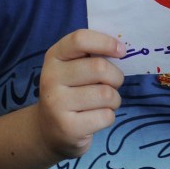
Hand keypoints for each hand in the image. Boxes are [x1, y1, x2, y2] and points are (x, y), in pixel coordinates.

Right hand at [36, 29, 125, 158]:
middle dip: (116, 77)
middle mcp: (51, 78)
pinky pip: (106, 116)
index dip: (105, 42)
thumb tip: (122, 49)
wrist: (47, 129)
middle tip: (112, 84)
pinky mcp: (68, 127)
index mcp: (54, 56)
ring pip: (106, 94)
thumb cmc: (70, 91)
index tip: (121, 51)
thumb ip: (92, 55)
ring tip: (104, 103)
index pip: (80, 39)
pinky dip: (109, 116)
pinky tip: (96, 118)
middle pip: (99, 68)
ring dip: (114, 99)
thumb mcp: (73, 67)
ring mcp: (57, 104)